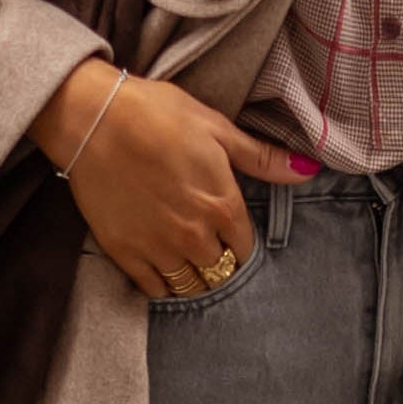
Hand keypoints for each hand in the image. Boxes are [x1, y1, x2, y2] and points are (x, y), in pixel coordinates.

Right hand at [33, 66, 315, 302]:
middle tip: (208, 248)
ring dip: (194, 277)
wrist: (93, 117)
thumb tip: (308, 169)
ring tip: (188, 262)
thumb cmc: (157, 114)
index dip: (240, 242)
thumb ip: (262, 158)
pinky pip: (153, 289)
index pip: (245, 247)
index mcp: (222, 206)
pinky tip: (163, 271)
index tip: (231, 235)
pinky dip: (162, 286)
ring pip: (190, 285)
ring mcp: (159, 248)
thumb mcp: (216, 129)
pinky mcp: (124, 252)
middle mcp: (195, 236)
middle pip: (220, 270)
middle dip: (219, 262)